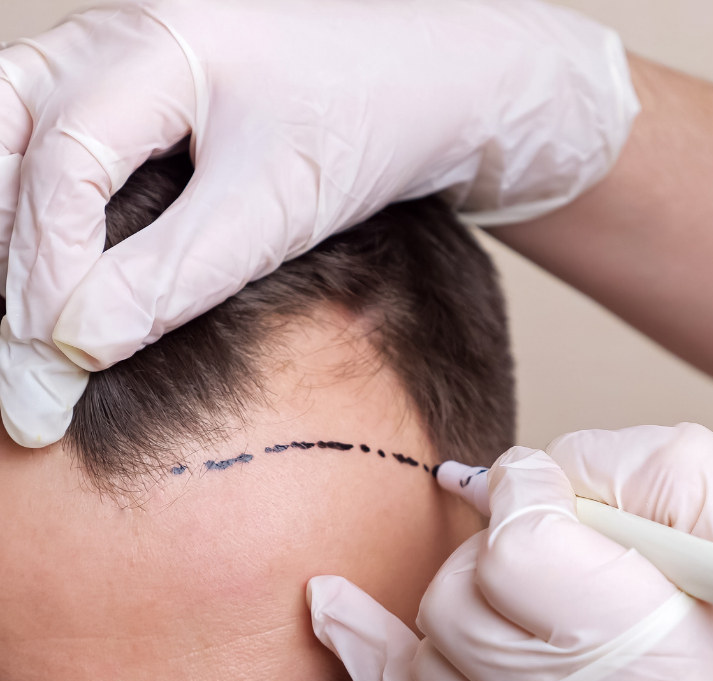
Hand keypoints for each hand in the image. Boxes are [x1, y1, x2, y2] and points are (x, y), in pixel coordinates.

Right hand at [0, 0, 636, 446]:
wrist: (423, 90)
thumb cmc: (366, 128)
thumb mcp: (275, 208)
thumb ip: (175, 273)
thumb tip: (76, 345)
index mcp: (157, 48)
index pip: (62, 167)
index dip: (46, 270)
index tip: (54, 360)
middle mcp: (120, 41)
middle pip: (5, 138)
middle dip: (5, 249)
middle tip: (14, 350)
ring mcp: (123, 62)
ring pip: (16, 138)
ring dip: (10, 230)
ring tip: (26, 322)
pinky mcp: (139, 97)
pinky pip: (58, 148)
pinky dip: (43, 215)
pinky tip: (60, 277)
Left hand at [307, 423, 712, 680]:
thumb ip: (647, 469)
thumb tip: (545, 471)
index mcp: (637, 652)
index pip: (518, 548)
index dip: (528, 495)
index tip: (548, 490)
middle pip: (458, 598)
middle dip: (496, 549)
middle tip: (552, 547)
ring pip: (429, 643)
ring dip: (464, 597)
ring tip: (519, 591)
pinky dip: (361, 644)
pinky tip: (331, 606)